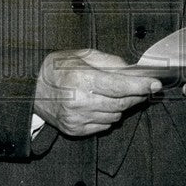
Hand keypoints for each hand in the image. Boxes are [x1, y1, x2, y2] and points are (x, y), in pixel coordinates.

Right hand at [34, 49, 161, 136]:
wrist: (31, 88)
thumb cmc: (57, 68)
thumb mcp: (82, 55)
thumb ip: (109, 62)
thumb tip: (132, 71)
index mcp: (80, 79)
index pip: (118, 86)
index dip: (140, 86)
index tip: (154, 84)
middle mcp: (78, 102)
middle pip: (120, 103)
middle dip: (136, 96)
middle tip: (143, 88)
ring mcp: (76, 119)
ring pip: (115, 116)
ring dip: (122, 105)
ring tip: (116, 94)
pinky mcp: (75, 130)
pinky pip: (104, 125)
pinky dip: (109, 116)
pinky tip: (101, 105)